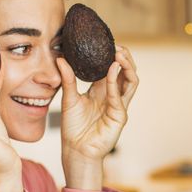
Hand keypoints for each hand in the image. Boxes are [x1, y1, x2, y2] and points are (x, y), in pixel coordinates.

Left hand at [56, 45, 138, 188]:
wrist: (75, 150)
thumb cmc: (73, 128)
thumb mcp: (69, 99)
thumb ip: (68, 79)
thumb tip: (60, 58)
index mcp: (102, 90)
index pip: (111, 68)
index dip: (111, 55)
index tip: (105, 42)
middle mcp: (113, 96)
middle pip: (126, 72)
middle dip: (124, 57)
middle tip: (116, 45)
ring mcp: (119, 105)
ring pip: (131, 80)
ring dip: (127, 66)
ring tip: (119, 53)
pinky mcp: (120, 115)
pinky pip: (121, 95)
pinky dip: (117, 81)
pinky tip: (112, 70)